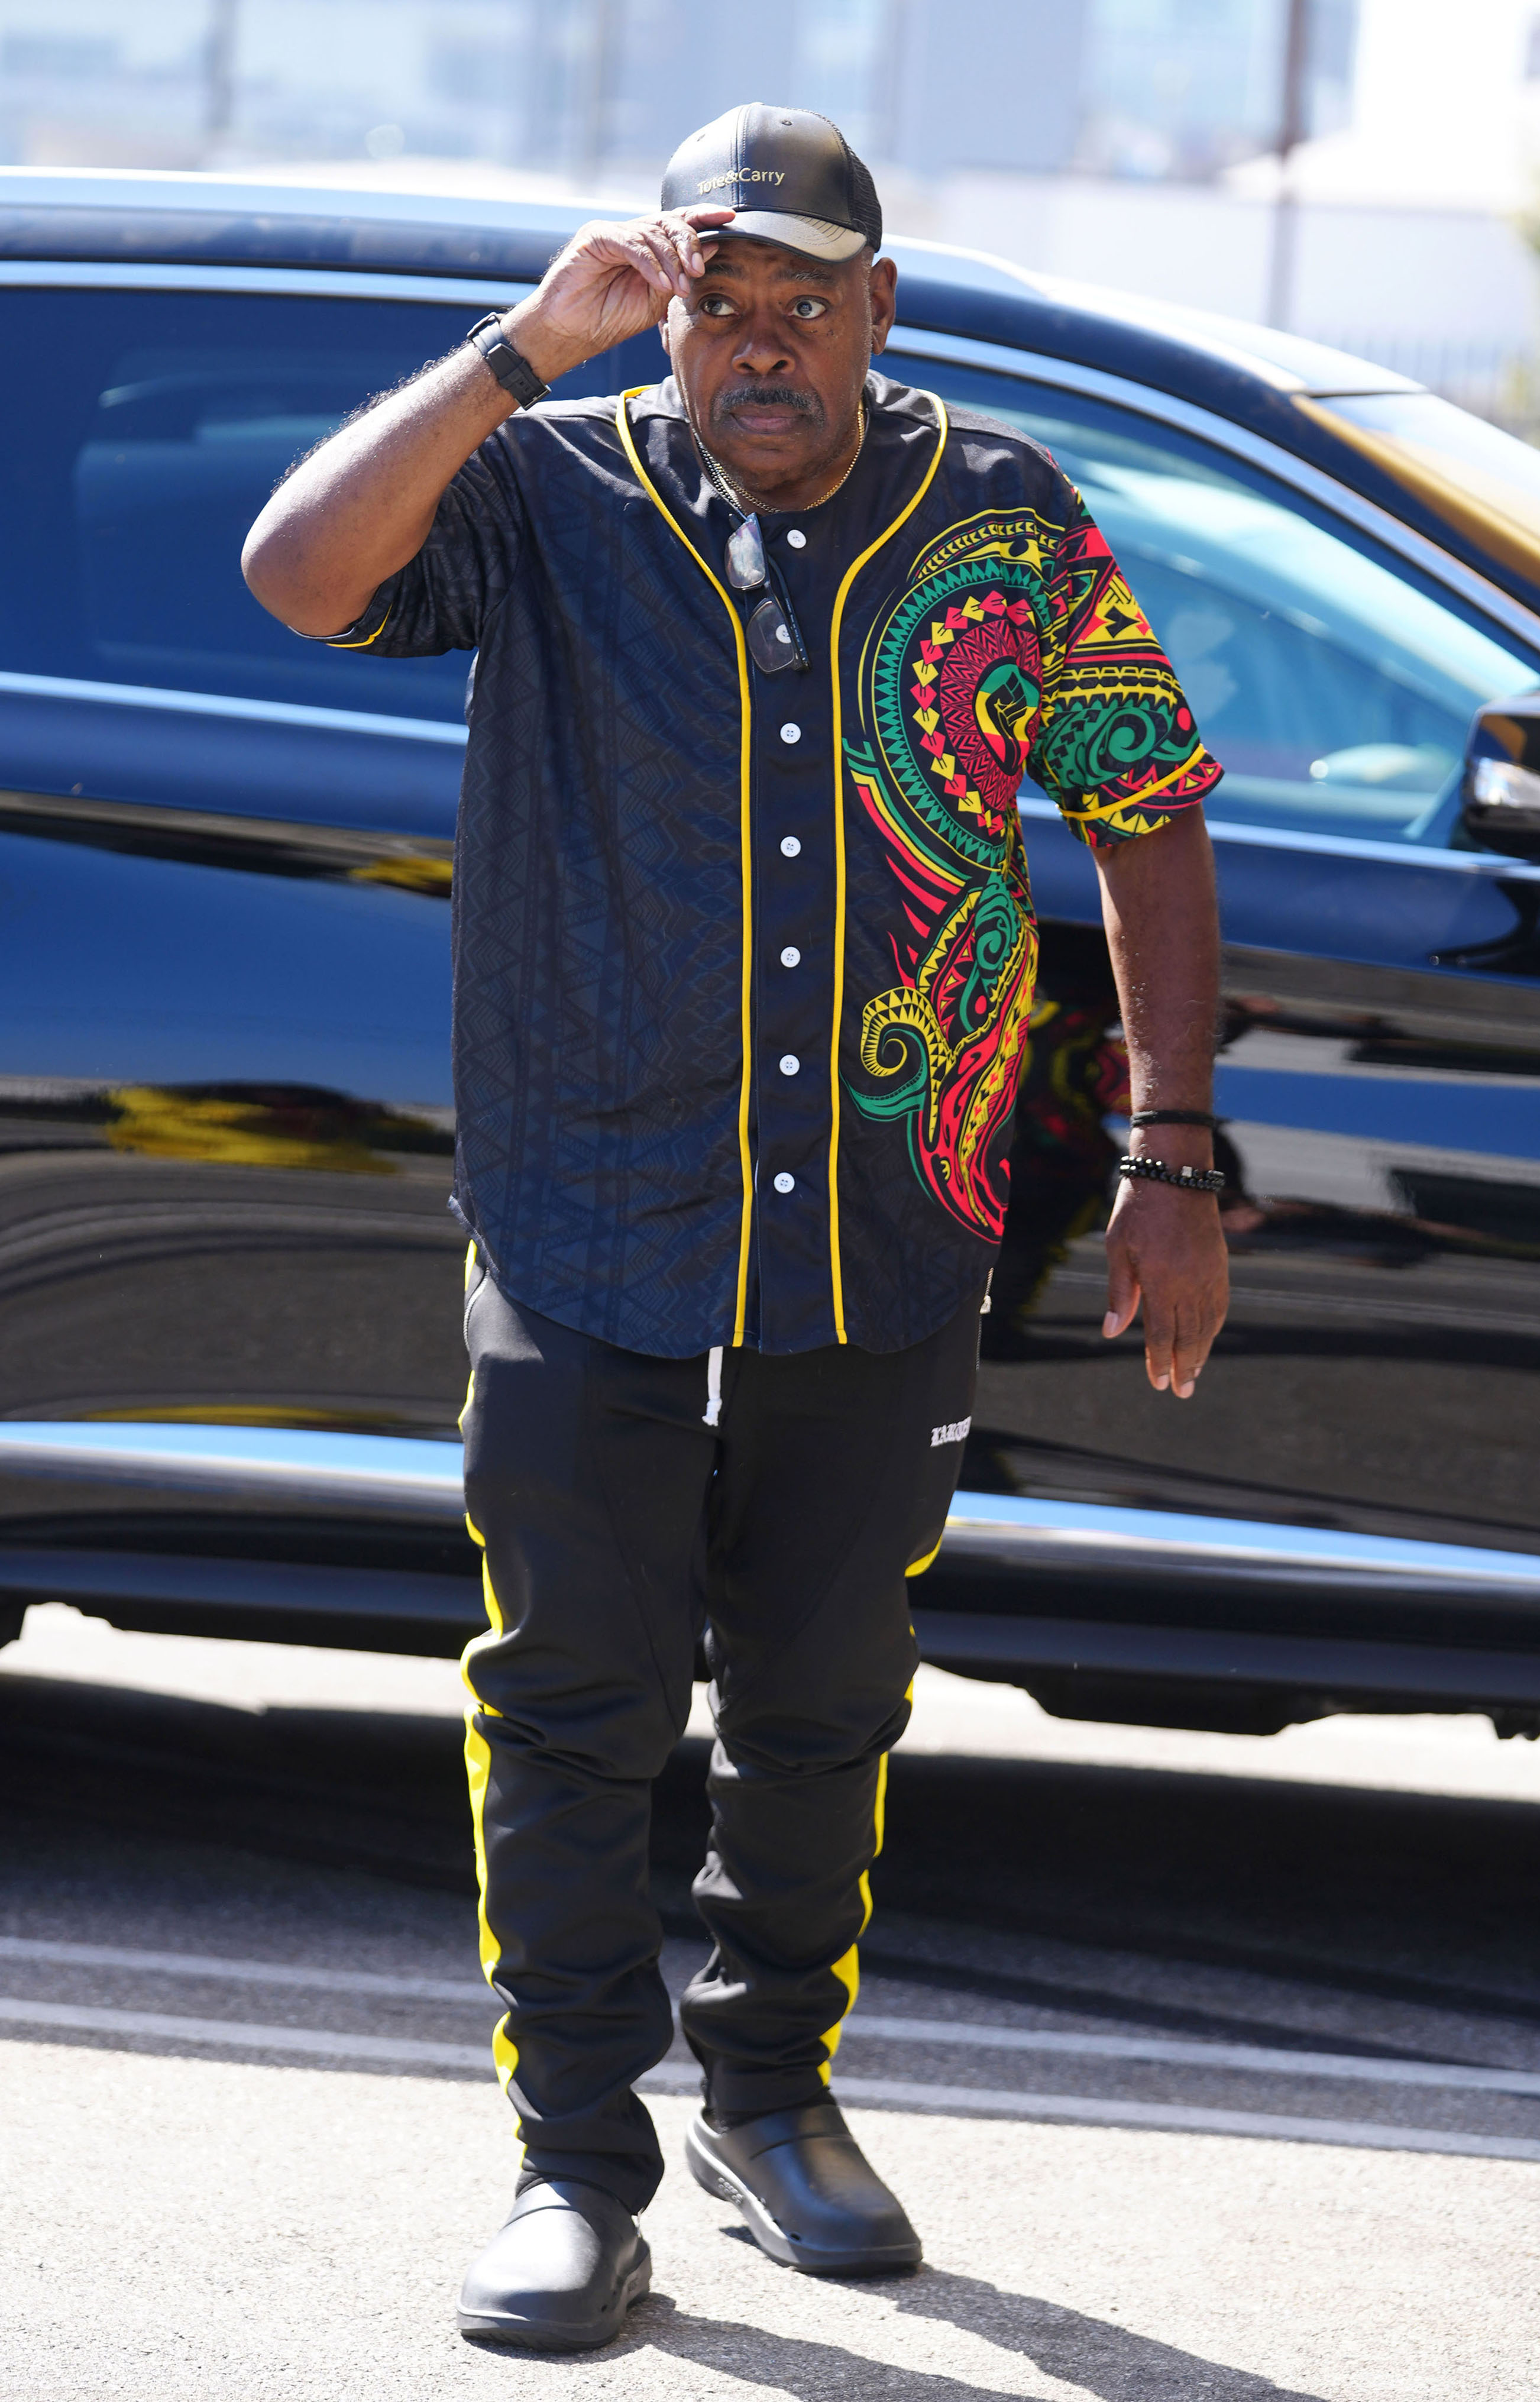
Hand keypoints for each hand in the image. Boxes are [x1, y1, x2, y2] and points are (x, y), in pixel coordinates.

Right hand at [505, 207, 735, 386]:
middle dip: (690, 244)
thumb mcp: (657, 300)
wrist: (570, 333)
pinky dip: (650, 263)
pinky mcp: (595, 237)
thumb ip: (682, 273)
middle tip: (699, 270)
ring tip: (678, 289)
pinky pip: (631, 243)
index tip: (730, 218)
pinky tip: (660, 283)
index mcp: (647, 247)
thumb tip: (713, 244)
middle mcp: (631, 234)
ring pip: (653, 233)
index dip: (704, 217)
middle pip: (670, 222)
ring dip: (671, 262)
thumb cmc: (609, 319)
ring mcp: (613, 232)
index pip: (679, 223)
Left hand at [1102, 1178, 1228, 1397]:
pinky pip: (1220, 1305)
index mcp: (1162, 1280)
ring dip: (1202, 1352)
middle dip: (1184, 1367)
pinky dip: (1214, 1327)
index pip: (1161, 1334)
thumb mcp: (1118, 1248)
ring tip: (1194, 1374)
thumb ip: (1120, 1292)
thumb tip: (1113, 1332)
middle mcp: (1190, 1282)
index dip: (1159, 1362)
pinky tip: (1208, 1338)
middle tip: (1181, 1392)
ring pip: (1208, 1324)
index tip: (1158, 1383)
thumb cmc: (1138, 1207)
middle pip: (1189, 1336)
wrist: (1176, 1172)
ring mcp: (1209, 1274)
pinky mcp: (1219, 1264)